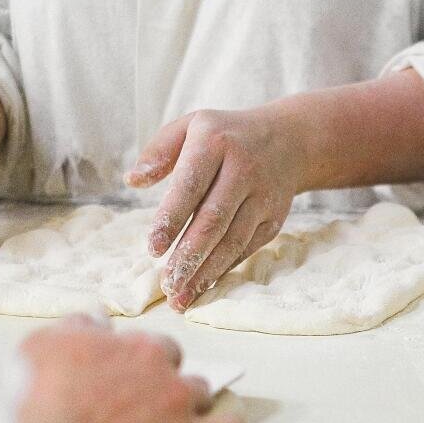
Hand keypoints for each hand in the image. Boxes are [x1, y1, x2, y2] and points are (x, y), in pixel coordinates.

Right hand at [20, 317, 246, 422]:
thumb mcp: (48, 345)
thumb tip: (97, 320)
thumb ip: (79, 327)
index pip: (169, 351)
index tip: (139, 380)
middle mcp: (174, 391)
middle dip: (184, 400)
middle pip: (199, 389)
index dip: (155, 366)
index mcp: (145, 356)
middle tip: (161, 416)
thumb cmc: (35, 399)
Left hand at [128, 106, 308, 310]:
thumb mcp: (190, 126)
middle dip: (189, 256)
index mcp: (215, 143)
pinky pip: (247, 248)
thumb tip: (133, 181)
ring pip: (233, 241)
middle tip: (167, 284)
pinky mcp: (274, 219)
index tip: (152, 248)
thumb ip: (159, 151)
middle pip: (214, 220)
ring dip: (206, 271)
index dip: (172, 219)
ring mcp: (263, 198)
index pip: (190, 185)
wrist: (290, 141)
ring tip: (181, 296)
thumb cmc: (225, 136)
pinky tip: (203, 284)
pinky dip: (224, 268)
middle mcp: (243, 171)